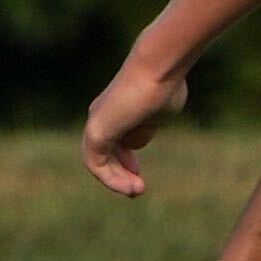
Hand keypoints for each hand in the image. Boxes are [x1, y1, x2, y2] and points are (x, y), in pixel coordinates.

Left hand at [81, 55, 189, 194]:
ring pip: (98, 161)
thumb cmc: (165, 85)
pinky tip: (130, 186)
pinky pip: (96, 164)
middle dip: (119, 172)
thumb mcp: (159, 112)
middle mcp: (103, 114)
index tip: (138, 173)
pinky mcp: (96, 132)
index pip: (113, 140)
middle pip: (103, 152)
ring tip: (137, 191)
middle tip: (138, 188)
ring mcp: (97, 123)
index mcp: (117, 108)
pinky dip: (112, 179)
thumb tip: (135, 142)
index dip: (124, 159)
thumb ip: (147, 126)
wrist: (158, 69)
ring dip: (116, 180)